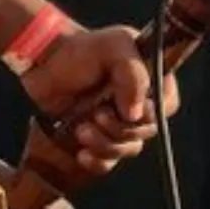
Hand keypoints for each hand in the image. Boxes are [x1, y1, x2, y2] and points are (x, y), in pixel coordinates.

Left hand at [20, 24, 181, 175]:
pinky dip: (97, 161)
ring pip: (129, 148)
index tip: (129, 108)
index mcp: (149, 77)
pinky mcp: (100, 142)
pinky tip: (81, 153)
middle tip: (97, 114)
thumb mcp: (111, 45)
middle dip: (120, 127)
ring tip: (81, 129)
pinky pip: (109, 163)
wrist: (42, 70)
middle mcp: (137, 102)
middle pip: (148, 130)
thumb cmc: (78, 52)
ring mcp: (119, 124)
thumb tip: (135, 114)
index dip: (152, 110)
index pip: (167, 103)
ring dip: (105, 143)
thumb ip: (133, 73)